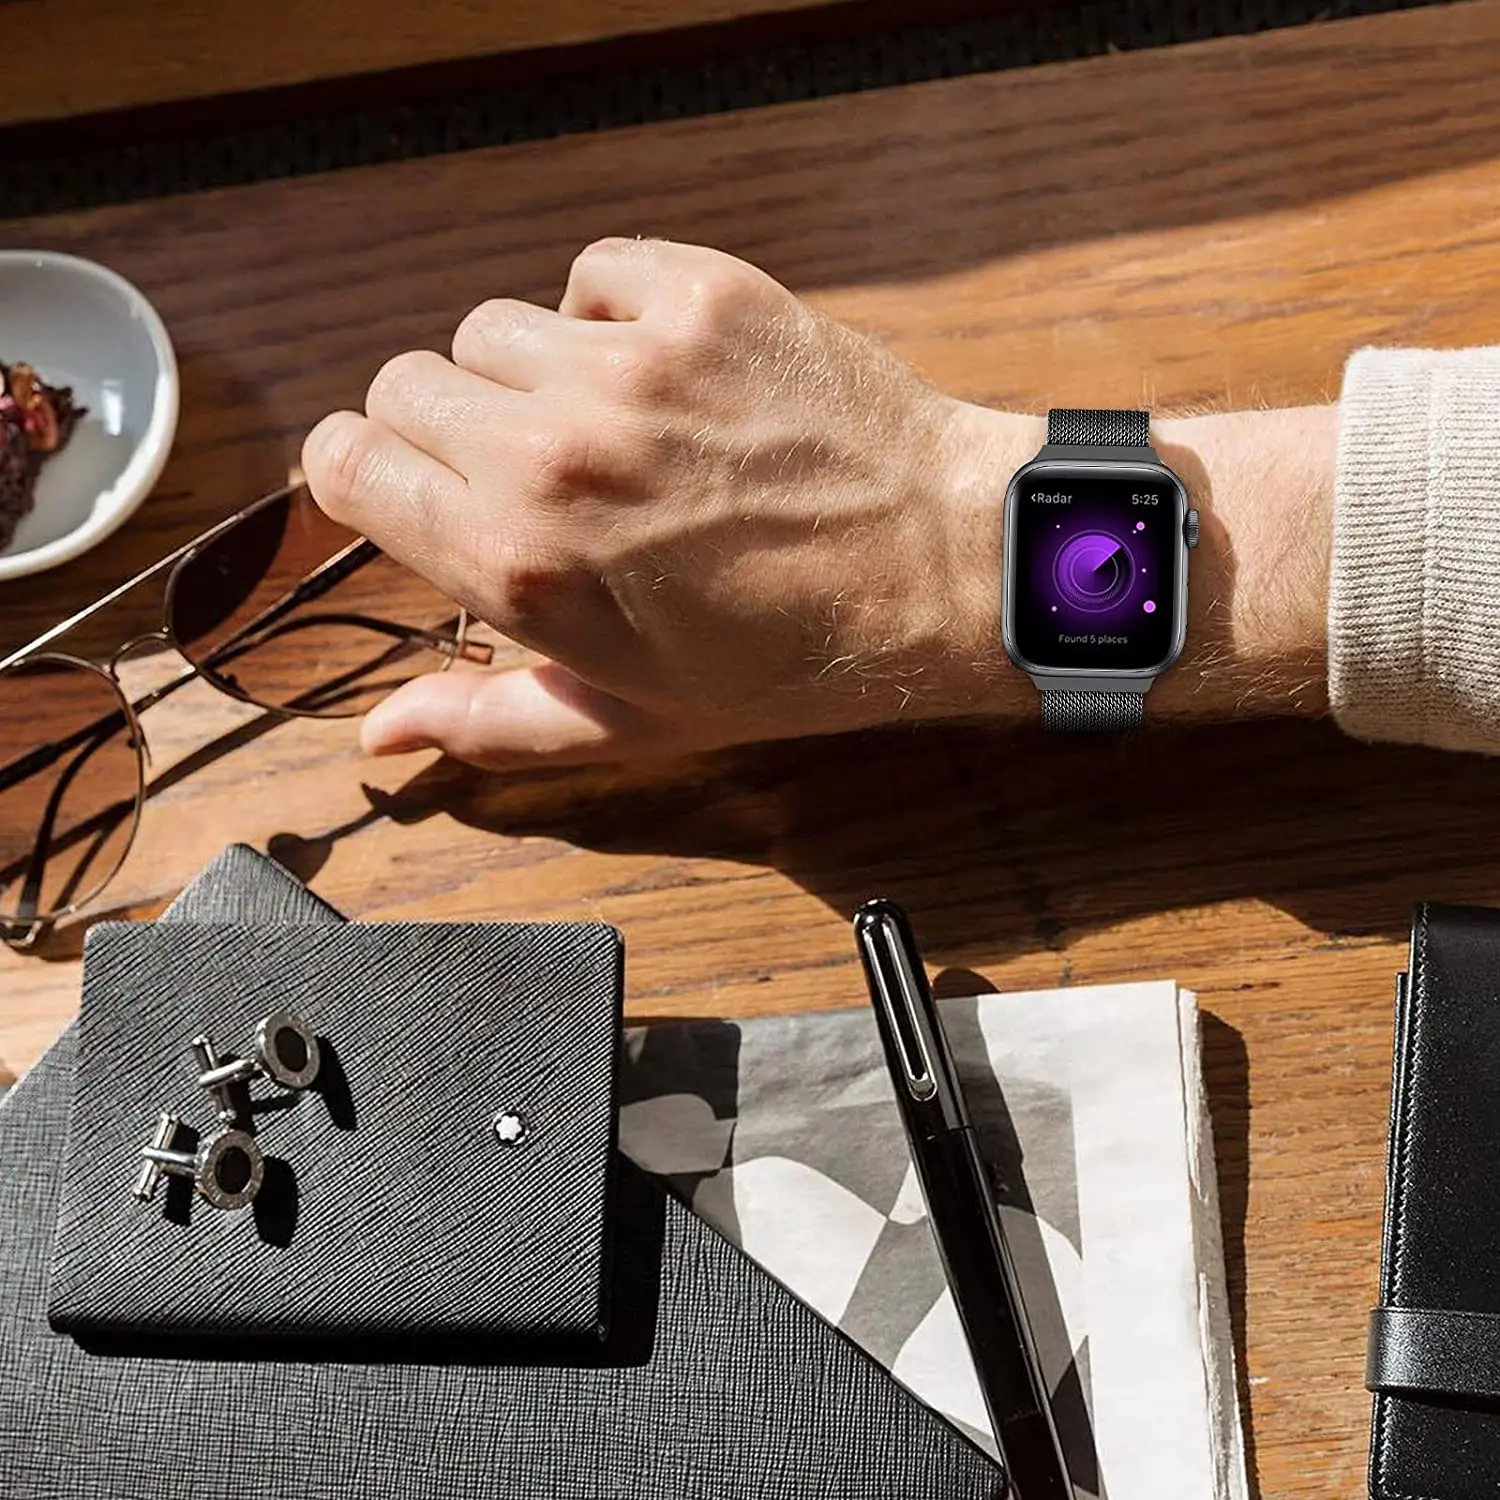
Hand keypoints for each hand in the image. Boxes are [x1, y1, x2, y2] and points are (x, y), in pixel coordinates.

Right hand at [302, 238, 1026, 767]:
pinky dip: (608, 316)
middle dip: (443, 431)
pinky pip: (591, 276)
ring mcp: (628, 364)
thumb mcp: (632, 722)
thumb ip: (489, 722)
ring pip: (492, 327)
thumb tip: (376, 734)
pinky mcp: (701, 296)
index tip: (412, 493)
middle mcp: (552, 454)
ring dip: (528, 376)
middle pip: (402, 383)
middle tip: (525, 474)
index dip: (367, 479)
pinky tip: (662, 373)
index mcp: (518, 563)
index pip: (344, 462)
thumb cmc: (787, 662)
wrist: (943, 569)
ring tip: (608, 427)